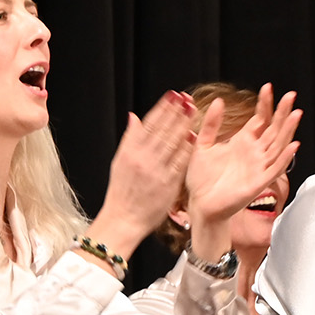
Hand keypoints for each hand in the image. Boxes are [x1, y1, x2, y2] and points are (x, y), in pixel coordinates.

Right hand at [86, 92, 200, 257]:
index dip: (162, 108)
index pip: (149, 124)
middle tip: (187, 98)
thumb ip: (130, 139)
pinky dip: (187, 148)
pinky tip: (194, 136)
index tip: (173, 95)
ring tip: (193, 110)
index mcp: (130, 151)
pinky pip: (179, 161)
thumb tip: (134, 117)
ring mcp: (156, 170)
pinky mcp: (167, 183)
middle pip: (162, 129)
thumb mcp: (119, 162)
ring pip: (172, 142)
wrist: (123, 219)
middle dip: (176, 112)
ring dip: (183, 124)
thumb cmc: (122, 191)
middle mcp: (143, 158)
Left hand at [184, 84, 301, 228]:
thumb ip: (211, 124)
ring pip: (278, 145)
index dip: (265, 104)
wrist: (201, 205)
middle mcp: (254, 153)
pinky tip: (292, 146)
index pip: (260, 119)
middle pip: (274, 129)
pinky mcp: (259, 183)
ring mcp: (258, 167)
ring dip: (288, 131)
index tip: (268, 88)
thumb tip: (219, 101)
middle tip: (290, 96)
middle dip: (282, 112)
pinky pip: (275, 169)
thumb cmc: (202, 180)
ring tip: (295, 114)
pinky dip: (285, 158)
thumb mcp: (203, 145)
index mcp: (242, 142)